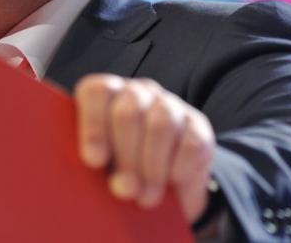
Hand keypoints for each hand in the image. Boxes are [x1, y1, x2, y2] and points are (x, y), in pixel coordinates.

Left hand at [74, 74, 214, 222]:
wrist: (161, 181)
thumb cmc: (117, 168)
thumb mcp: (101, 167)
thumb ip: (101, 170)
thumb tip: (122, 186)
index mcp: (105, 95)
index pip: (96, 93)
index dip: (93, 127)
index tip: (94, 161)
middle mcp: (136, 93)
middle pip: (128, 113)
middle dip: (126, 158)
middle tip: (125, 190)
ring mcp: (168, 105)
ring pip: (161, 125)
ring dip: (152, 168)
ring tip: (146, 197)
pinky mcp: (197, 124)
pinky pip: (190, 142)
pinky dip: (179, 168)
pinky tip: (171, 183)